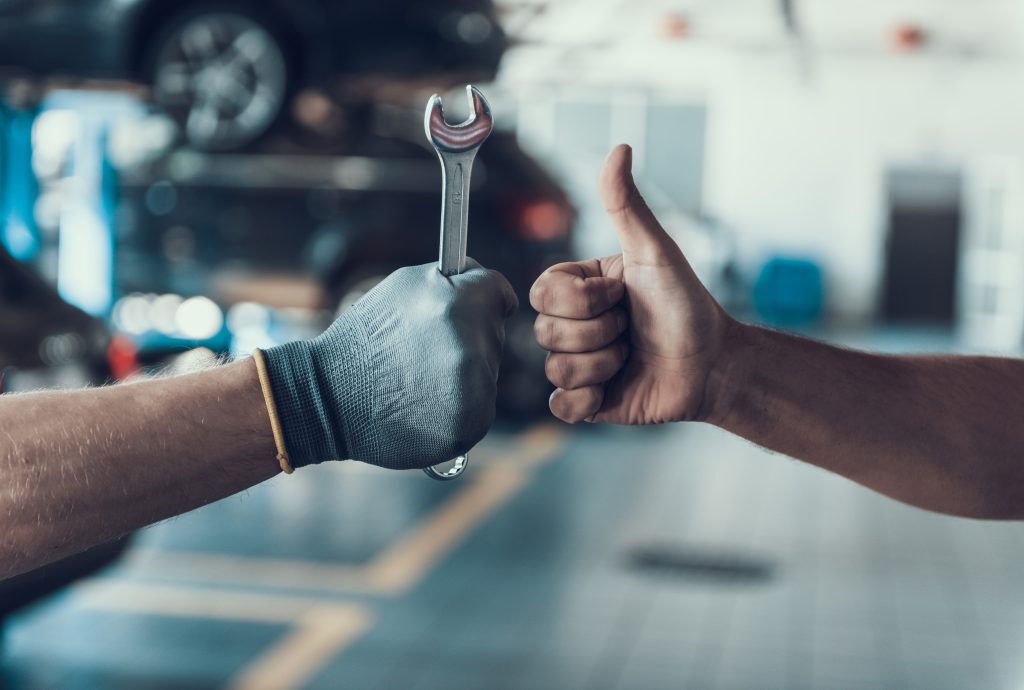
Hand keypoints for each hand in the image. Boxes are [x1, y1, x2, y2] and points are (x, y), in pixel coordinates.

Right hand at [264, 261, 517, 468]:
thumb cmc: (364, 339)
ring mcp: (475, 390)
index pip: (500, 292)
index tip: (474, 308)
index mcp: (458, 304)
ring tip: (420, 378)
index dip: (485, 298)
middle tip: (424, 350)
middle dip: (469, 337)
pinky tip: (425, 404)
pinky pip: (480, 406)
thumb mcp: (403, 286)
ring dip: (465, 373)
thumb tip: (483, 278)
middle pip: (494, 334)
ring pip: (488, 372)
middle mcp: (471, 346)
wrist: (329, 398)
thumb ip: (451, 278)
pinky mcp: (471, 424)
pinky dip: (459, 406)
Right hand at [530, 145, 732, 424]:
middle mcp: (574, 324)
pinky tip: (615, 389)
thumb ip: (626, 206)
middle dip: (598, 333)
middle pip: (545, 331)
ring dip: (603, 364)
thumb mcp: (655, 252)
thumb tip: (620, 148)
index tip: (621, 295)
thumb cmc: (687, 305)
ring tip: (631, 356)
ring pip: (555, 368)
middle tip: (631, 328)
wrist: (714, 365)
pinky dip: (588, 400)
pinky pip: (560, 406)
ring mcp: (578, 364)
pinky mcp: (586, 402)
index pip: (542, 292)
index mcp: (580, 288)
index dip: (582, 299)